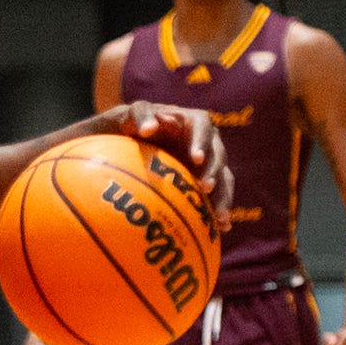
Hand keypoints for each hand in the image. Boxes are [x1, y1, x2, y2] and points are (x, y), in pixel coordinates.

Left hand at [110, 102, 233, 223]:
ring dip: (223, 195)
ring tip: (219, 216)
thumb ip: (138, 116)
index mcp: (187, 121)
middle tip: (205, 187)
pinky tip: (221, 228)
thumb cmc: (124, 126)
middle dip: (214, 171)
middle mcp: (202, 141)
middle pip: (217, 154)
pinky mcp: (203, 183)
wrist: (121, 145)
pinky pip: (217, 197)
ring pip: (223, 178)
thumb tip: (149, 128)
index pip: (202, 125)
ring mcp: (205, 164)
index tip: (196, 158)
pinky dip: (220, 210)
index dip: (202, 141)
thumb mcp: (125, 117)